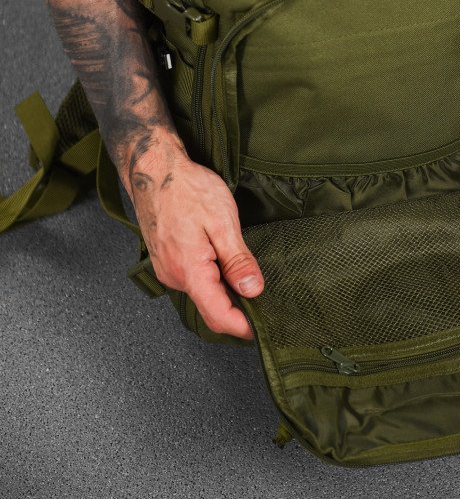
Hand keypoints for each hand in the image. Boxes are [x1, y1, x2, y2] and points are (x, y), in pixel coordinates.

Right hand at [127, 144, 263, 338]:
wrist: (154, 170)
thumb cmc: (187, 189)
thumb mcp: (222, 222)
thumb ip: (237, 261)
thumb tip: (253, 291)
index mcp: (189, 271)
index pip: (218, 315)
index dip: (242, 327)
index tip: (263, 330)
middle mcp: (174, 276)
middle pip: (210, 308)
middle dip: (237, 312)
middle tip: (265, 306)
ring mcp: (167, 269)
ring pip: (201, 294)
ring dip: (225, 294)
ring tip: (249, 283)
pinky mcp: (166, 260)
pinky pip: (193, 280)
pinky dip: (212, 281)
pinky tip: (226, 267)